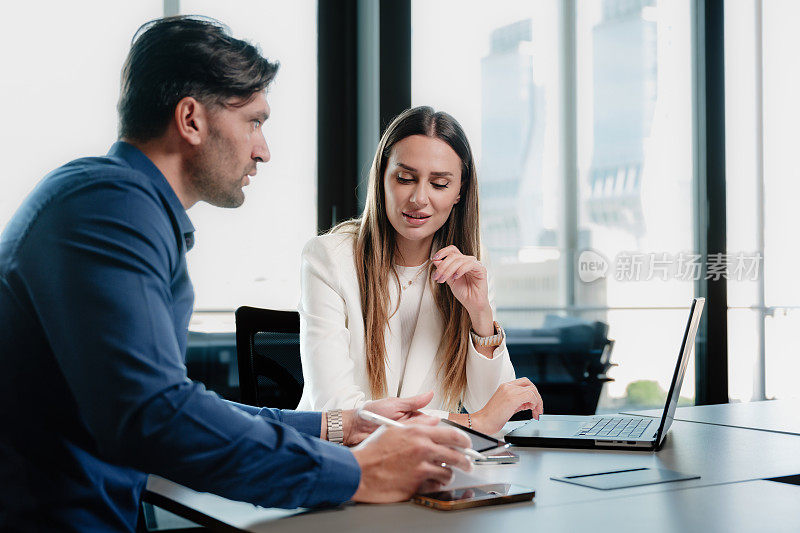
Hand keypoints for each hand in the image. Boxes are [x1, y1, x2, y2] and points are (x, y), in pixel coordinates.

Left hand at [344, 391, 439, 445]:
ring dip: (415, 440)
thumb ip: (413, 402)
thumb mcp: (394, 404)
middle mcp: (407, 427)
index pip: (427, 419)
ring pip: (416, 441)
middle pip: (423, 431)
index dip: (433, 423)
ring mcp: (402, 439)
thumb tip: (430, 394)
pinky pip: (406, 450)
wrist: (354, 427)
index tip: (439, 425)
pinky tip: (407, 447)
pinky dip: (407, 449)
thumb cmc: (371, 412)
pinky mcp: (396, 449)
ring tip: (411, 437)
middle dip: (424, 432)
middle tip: (422, 431)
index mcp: (409, 415)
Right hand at [350, 424, 472, 502]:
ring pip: (448, 473)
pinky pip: (436, 486)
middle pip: (456, 456)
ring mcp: (420, 468)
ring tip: (443, 474)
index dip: (465, 441)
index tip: (467, 445)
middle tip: (468, 464)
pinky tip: (432, 482)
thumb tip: (434, 420)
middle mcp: (422, 449)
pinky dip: (436, 485)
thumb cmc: (373, 451)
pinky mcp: (417, 485)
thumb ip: (418, 424)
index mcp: (418, 433)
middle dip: (466, 461)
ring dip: (448, 474)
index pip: (453, 435)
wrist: (359, 471)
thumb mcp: (394, 429)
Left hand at [431, 246, 491, 331]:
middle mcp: (468, 261)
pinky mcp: (481, 269)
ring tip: (443, 279)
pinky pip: (469, 265)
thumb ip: (444, 270)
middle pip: (453, 256)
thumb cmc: (463, 292)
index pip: (452, 250)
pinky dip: (460, 270)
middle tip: (436, 276)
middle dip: (442, 266)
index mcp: (461, 262)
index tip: (434, 258)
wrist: (473, 304)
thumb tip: (435, 260)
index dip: (443, 252)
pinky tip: (455, 277)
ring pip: (459, 260)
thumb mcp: (449, 280)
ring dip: (448, 270)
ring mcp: (475, 264)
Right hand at [471, 378, 543, 434]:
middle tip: (538, 408)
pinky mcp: (512, 398)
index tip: (533, 404)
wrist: (483, 422)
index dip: (532, 393)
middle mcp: (508, 386)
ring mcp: (510, 391)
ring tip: (535, 412)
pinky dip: (535, 403)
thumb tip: (528, 403)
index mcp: (505, 387)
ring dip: (538, 402)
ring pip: (532, 389)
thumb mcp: (507, 405)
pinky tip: (532, 411)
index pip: (524, 383)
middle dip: (537, 396)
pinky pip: (530, 395)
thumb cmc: (492, 417)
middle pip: (530, 384)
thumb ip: (518, 402)